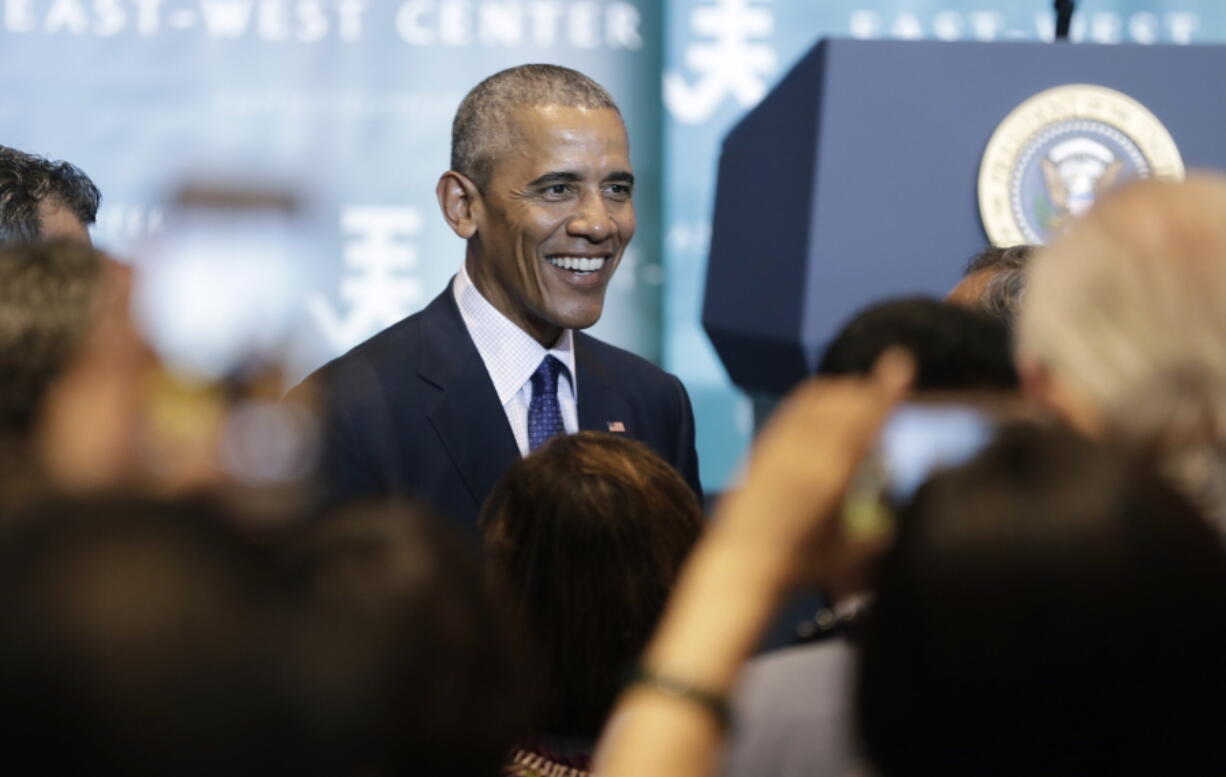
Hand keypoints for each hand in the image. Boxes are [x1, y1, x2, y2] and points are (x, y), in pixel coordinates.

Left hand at [711, 348, 913, 589]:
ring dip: (841, 393)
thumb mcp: (851, 554)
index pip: (866, 421)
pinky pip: (792, 411)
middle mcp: (805, 454)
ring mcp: (779, 448)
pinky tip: (823, 411)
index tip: (900, 363)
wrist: (741, 565)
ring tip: (857, 401)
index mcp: (833, 477)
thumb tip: (900, 516)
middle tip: (885, 399)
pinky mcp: (761, 450)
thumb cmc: (799, 567)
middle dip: (868, 393)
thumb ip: (880, 531)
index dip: (886, 391)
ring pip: (816, 401)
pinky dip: (815, 401)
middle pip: (842, 403)